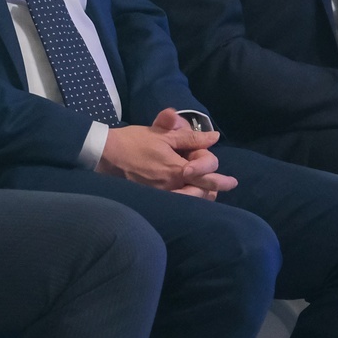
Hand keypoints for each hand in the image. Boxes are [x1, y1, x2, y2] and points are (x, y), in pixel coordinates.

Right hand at [97, 108, 233, 194]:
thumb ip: (190, 137)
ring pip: (191, 200)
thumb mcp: (162, 133)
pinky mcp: (153, 199)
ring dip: (203, 195)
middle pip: (203, 190)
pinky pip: (177, 204)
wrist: (106, 155)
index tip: (230, 179)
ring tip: (212, 192)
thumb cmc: (134, 141)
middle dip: (218, 186)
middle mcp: (172, 186)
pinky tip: (189, 198)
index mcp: (177, 168)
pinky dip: (187, 201)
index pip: (206, 172)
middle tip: (230, 184)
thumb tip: (214, 137)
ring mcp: (162, 195)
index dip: (216, 171)